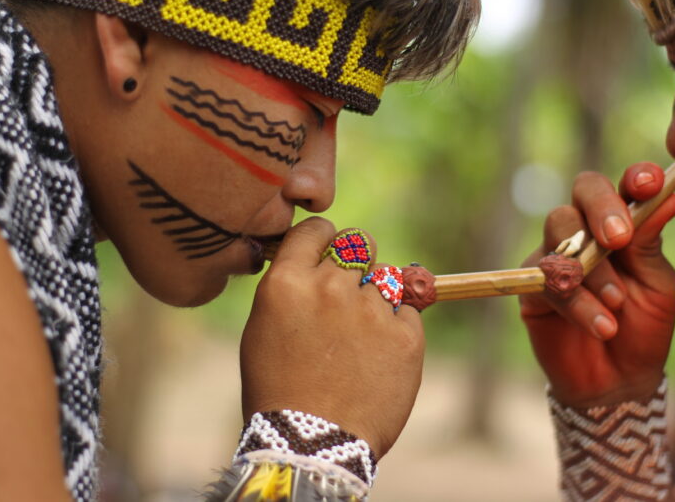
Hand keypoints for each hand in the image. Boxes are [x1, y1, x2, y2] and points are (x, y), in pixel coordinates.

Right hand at [239, 217, 424, 458]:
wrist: (312, 444)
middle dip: (356, 263)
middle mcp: (330, 287)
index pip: (318, 229)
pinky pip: (410, 309)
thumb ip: (290, 287)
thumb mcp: (264, 328)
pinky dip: (399, 326)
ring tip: (361, 340)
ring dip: (376, 298)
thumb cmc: (279, 389)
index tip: (329, 251)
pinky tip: (379, 356)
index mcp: (288, 282)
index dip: (326, 238)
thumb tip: (316, 262)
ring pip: (385, 278)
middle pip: (358, 244)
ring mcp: (371, 310)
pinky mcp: (405, 335)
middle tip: (351, 295)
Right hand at [520, 163, 674, 407]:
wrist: (618, 382)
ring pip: (560, 228)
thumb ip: (652, 244)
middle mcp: (587, 229)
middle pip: (583, 190)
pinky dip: (578, 303)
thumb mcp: (658, 285)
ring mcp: (556, 253)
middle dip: (602, 207)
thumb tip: (673, 198)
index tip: (648, 183)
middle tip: (619, 239)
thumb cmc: (644, 329)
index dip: (635, 177)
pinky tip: (603, 326)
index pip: (626, 185)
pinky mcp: (531, 283)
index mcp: (625, 223)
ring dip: (591, 267)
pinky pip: (547, 278)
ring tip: (616, 303)